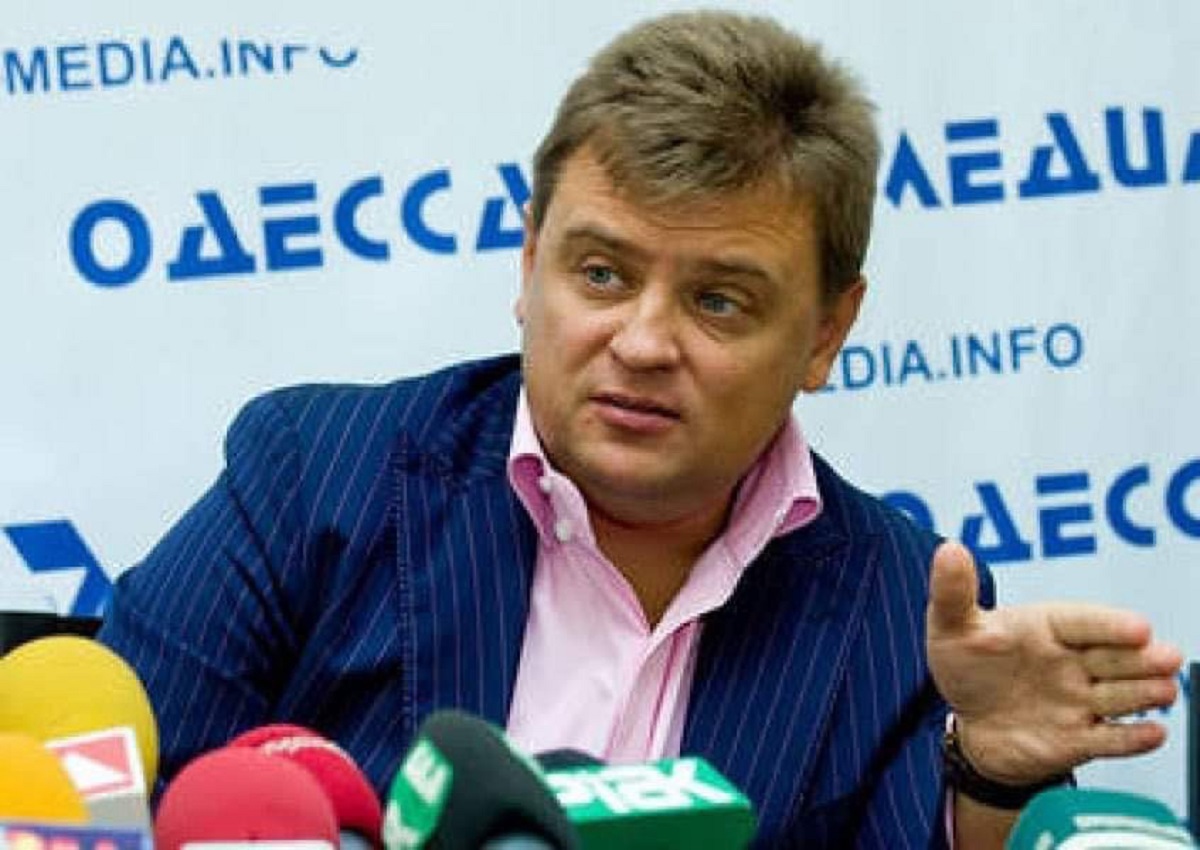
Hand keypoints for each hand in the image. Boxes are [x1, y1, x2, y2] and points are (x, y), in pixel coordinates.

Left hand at [926, 540, 1181, 784]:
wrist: (971, 725)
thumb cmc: (966, 666)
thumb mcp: (951, 627)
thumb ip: (953, 592)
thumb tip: (950, 549)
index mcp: (1047, 627)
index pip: (1084, 622)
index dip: (1110, 625)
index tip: (1138, 628)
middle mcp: (1073, 662)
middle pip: (1114, 658)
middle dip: (1142, 658)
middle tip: (1167, 657)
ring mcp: (1080, 701)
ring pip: (1120, 696)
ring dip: (1144, 693)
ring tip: (1165, 690)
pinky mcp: (1081, 740)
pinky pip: (1110, 740)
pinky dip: (1132, 739)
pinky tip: (1153, 733)